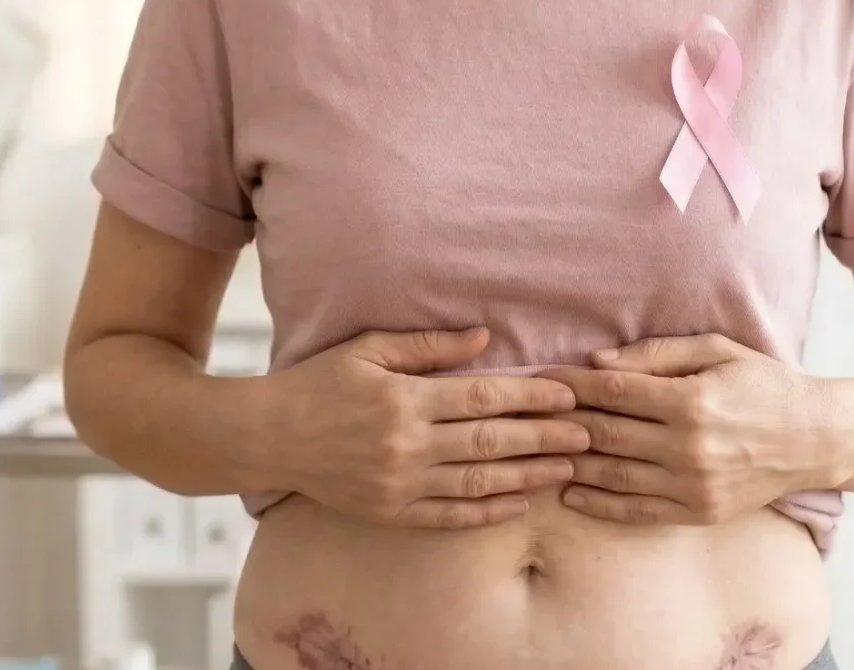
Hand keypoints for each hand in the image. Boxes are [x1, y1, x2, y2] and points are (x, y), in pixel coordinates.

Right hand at [258, 326, 588, 530]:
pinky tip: (520, 505)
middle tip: (587, 434)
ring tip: (568, 469)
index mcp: (403, 400)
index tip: (566, 394)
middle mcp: (406, 446)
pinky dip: (488, 512)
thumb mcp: (368, 349)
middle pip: (490, 442)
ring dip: (529, 476)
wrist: (267, 437)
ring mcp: (400, 484)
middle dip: (545, 437)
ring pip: (478, 482)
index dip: (529, 397)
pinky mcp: (391, 512)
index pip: (482, 398)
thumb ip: (428, 346)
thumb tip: (486, 338)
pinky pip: (450, 516)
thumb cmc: (317, 384)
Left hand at [538, 334, 831, 526]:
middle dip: (560, 422)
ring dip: (569, 463)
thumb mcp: (717, 351)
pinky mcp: (699, 513)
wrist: (816, 440)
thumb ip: (657, 354)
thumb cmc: (764, 385)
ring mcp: (693, 485)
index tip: (540, 379)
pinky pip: (636, 511)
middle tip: (524, 414)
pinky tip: (569, 494)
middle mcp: (689, 447)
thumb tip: (598, 362)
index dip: (571, 384)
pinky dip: (598, 504)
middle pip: (605, 433)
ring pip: (612, 474)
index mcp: (692, 400)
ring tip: (535, 452)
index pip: (614, 391)